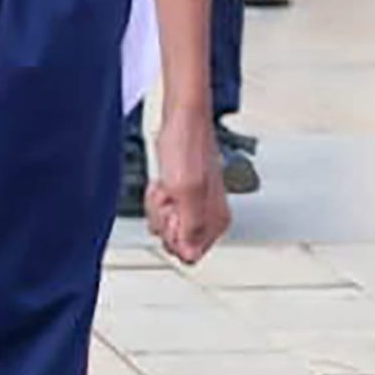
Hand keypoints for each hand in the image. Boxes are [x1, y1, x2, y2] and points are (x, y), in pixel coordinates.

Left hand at [145, 113, 231, 265]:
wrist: (182, 119)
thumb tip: (189, 255)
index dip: (172, 236)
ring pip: (167, 225)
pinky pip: (163, 208)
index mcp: (216, 221)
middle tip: (168, 195)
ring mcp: (197, 204)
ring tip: (166, 185)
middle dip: (163, 218)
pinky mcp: (184, 193)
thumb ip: (189, 226)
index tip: (172, 213)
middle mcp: (210, 216)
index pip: (189, 253)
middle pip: (175, 241)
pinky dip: (157, 196)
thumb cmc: (185, 146)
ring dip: (158, 205)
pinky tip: (162, 181)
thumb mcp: (184, 190)